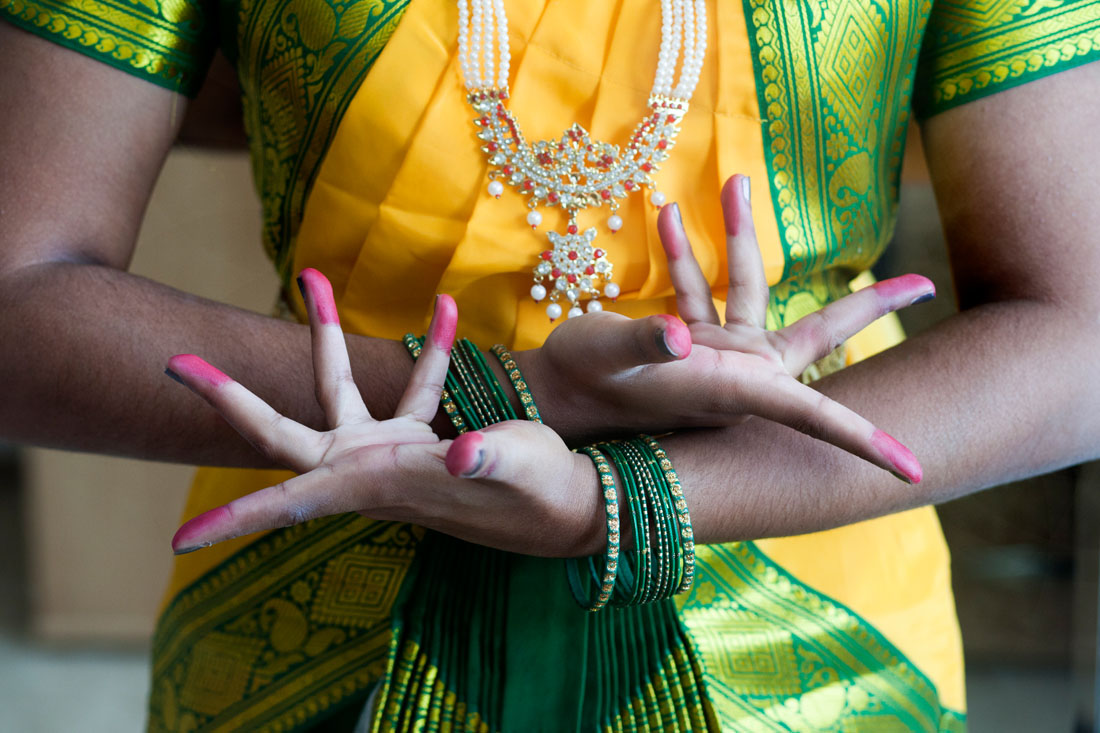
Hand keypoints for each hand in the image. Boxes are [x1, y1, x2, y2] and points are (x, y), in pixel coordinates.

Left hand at [167, 269, 601, 556]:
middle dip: (231, 397)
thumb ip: (487, 460)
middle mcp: (368, 471)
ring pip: (337, 390)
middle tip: (177, 361)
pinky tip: (444, 310)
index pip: (294, 502)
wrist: (569, 508)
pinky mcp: (416, 440)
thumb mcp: (520, 472)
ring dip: (324, 334)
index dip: (238, 519)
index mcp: (379, 485)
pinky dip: (424, 350)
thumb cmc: (543, 498)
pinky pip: (409, 386)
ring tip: (313, 274)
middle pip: (281, 434)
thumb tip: (460, 453)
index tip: (181, 541)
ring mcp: (388, 454)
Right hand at [527, 176, 930, 482]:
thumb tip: (678, 336)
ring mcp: (717, 356)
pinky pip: (701, 290)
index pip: (813, 415)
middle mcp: (735, 375)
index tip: (913, 470)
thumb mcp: (605, 358)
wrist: (551, 395)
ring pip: (751, 288)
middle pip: (818, 334)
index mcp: (729, 389)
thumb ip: (643, 344)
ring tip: (734, 181)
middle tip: (922, 283)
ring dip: (740, 235)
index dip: (863, 440)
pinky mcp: (692, 342)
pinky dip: (689, 254)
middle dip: (867, 305)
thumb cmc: (578, 384)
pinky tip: (673, 215)